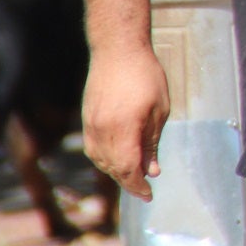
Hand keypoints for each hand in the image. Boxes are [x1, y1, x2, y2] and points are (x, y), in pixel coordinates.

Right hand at [82, 46, 170, 199]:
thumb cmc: (145, 75)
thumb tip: (152, 170)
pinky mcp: (86, 119)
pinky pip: (93, 149)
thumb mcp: (159, 110)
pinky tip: (117, 159)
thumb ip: (152, 142)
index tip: (149, 195)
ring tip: (134, 175)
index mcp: (124, 129)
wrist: (117, 50)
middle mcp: (102, 131)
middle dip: (129, 182)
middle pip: (113, 168)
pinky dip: (105, 159)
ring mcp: (90, 125)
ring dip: (116, 171)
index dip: (138, 186)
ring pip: (100, 160)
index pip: (128, 169)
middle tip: (144, 189)